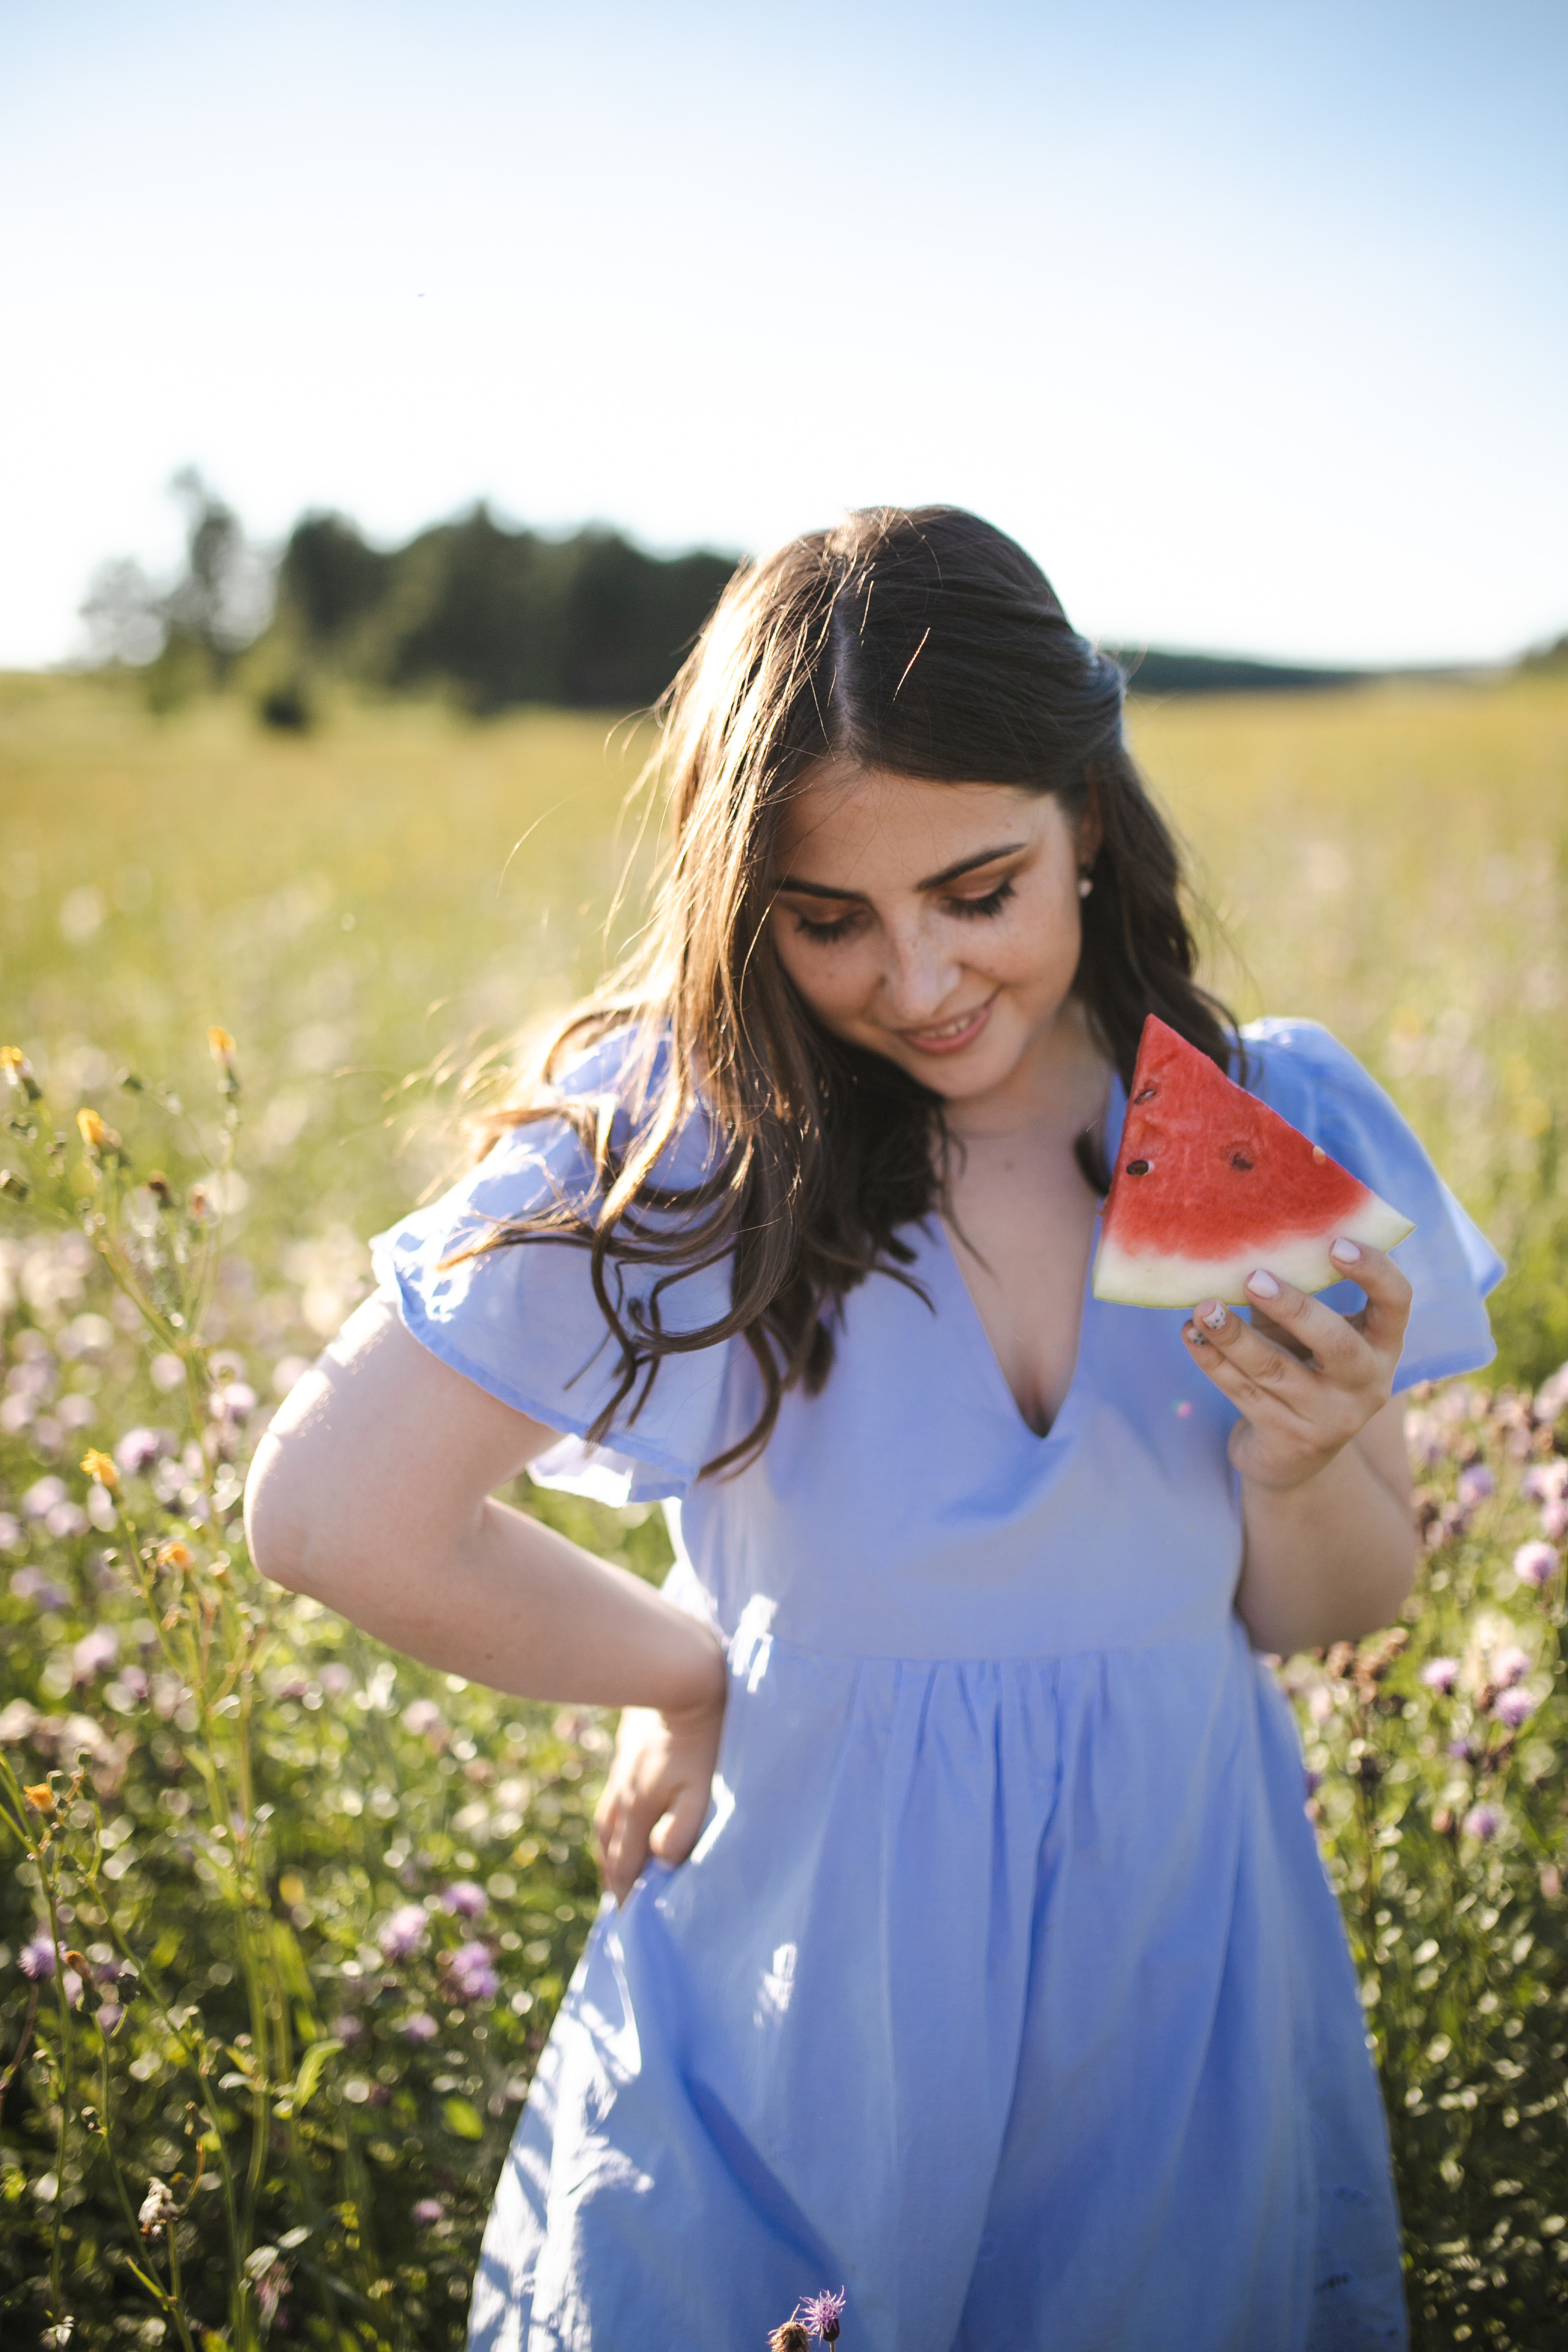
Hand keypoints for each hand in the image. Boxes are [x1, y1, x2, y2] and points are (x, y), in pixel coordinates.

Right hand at [593, 1676, 726, 1904]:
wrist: (679, 1676)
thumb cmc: (700, 1738)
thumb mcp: (699, 1787)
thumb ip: (680, 1828)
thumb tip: (661, 1862)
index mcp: (638, 1810)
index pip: (626, 1867)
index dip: (627, 1897)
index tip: (629, 1923)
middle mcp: (622, 1796)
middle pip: (611, 1850)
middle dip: (616, 1880)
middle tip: (624, 1906)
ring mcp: (621, 1775)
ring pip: (607, 1826)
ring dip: (612, 1853)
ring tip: (620, 1871)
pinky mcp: (626, 1756)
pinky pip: (613, 1802)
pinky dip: (615, 1825)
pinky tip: (624, 1821)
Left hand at [1182, 1238, 1411, 1492]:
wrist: (1292, 1458)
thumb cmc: (1301, 1370)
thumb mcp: (1306, 1335)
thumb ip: (1290, 1296)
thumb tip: (1246, 1243)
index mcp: (1382, 1346)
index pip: (1397, 1303)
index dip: (1374, 1271)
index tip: (1336, 1242)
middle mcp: (1366, 1384)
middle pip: (1337, 1344)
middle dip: (1293, 1308)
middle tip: (1253, 1278)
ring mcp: (1329, 1417)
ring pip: (1275, 1370)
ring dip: (1234, 1335)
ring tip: (1204, 1307)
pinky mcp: (1288, 1438)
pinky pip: (1243, 1392)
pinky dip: (1212, 1360)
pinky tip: (1191, 1334)